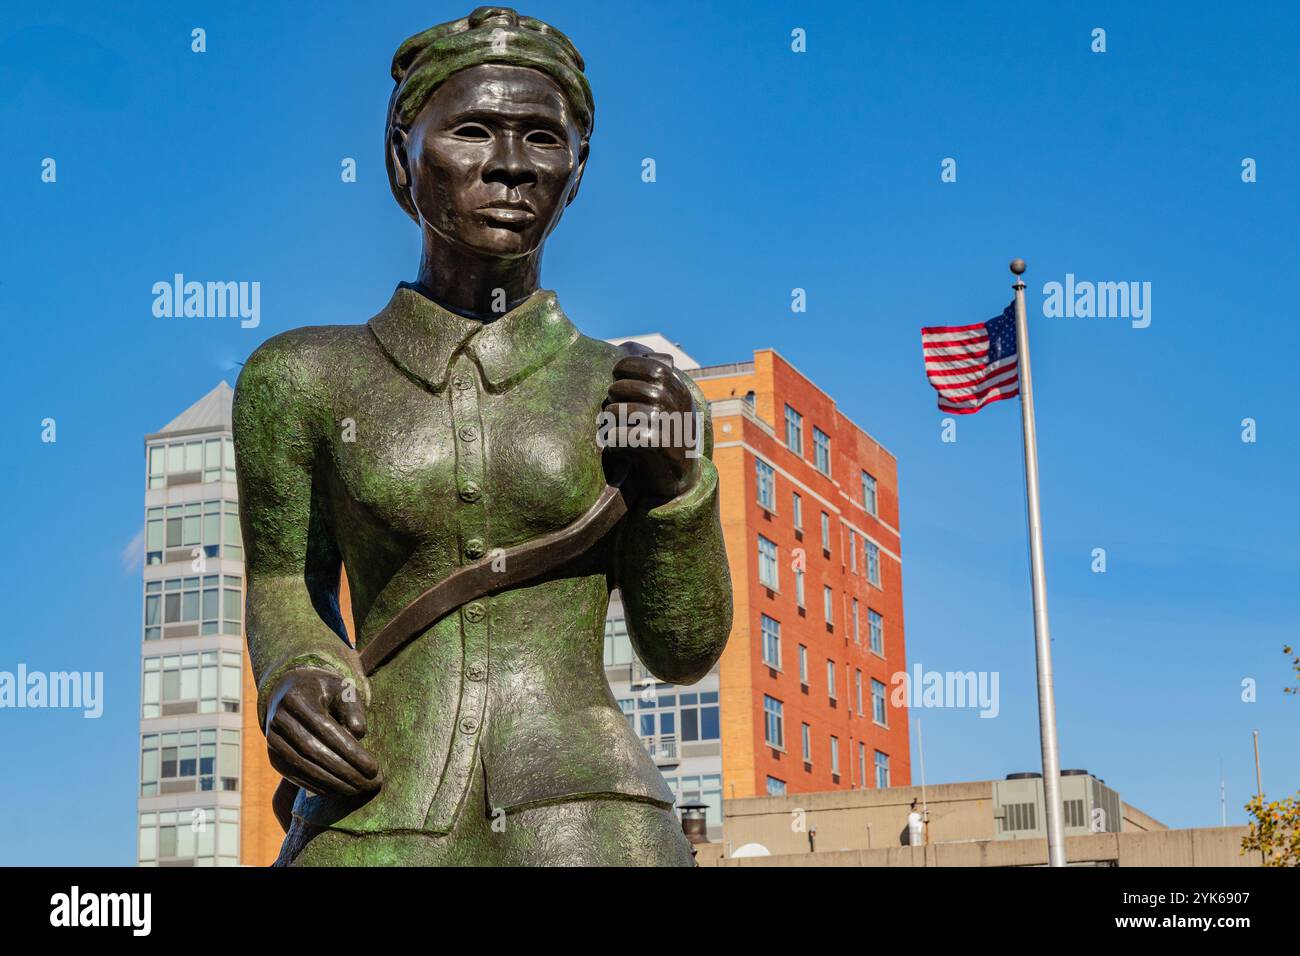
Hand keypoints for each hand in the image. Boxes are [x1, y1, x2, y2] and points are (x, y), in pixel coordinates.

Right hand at [265, 666, 381, 798]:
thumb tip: (358, 734)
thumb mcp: (342, 689)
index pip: (325, 729)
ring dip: (334, 783)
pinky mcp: (274, 758)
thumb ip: (353, 708)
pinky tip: (341, 791)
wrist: (291, 692)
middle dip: (345, 771)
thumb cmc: (324, 691)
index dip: (350, 751)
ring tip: (361, 790)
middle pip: (314, 751)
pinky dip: (320, 786)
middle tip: (371, 783)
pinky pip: (297, 776)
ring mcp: (273, 741)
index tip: (374, 767)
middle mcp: (279, 720)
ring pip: (304, 767)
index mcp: (296, 699)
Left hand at [603, 353, 700, 502]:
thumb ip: (650, 377)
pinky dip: (615, 438)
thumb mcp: (664, 402)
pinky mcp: (661, 451)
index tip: (616, 373)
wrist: (678, 481)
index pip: (655, 368)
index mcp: (680, 392)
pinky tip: (613, 443)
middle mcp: (679, 408)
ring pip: (632, 411)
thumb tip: (629, 346)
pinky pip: (628, 437)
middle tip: (611, 399)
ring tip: (609, 420)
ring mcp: (672, 429)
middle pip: (641, 387)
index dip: (630, 366)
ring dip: (614, 413)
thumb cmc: (661, 434)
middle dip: (619, 390)